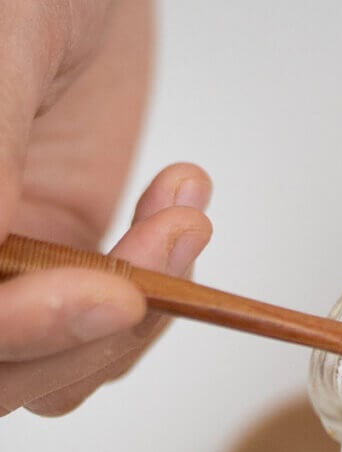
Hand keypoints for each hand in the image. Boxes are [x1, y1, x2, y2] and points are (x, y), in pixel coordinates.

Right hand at [0, 0, 212, 415]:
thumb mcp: (5, 49)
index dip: (16, 330)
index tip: (106, 291)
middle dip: (87, 330)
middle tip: (167, 245)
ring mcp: (5, 268)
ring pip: (53, 370)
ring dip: (138, 312)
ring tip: (181, 214)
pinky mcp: (65, 261)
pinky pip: (110, 326)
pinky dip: (162, 287)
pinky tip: (176, 209)